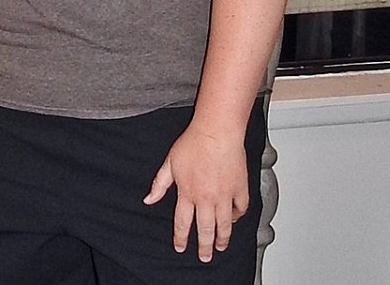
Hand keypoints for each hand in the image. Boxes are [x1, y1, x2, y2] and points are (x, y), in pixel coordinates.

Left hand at [142, 120, 249, 262]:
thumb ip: (159, 184)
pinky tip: (234, 219)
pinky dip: (237, 217)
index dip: (180, 237)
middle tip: (205, 256)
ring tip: (221, 246)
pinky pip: (240, 209)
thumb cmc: (194, 143)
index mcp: (188, 193)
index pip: (182, 222)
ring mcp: (225, 195)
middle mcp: (207, 198)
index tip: (181, 247)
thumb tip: (149, 199)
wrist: (217, 132)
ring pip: (224, 225)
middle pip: (205, 229)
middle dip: (204, 246)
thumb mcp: (169, 163)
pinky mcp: (240, 189)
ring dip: (222, 238)